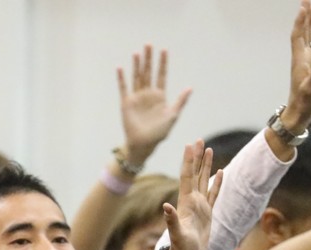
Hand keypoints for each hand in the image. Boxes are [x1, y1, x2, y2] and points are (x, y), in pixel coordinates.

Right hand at [118, 45, 190, 166]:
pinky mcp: (126, 103)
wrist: (143, 144)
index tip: (164, 50)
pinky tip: (120, 68)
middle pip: (148, 72)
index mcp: (160, 96)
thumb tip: (190, 88)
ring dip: (136, 65)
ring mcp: (136, 98)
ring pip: (137, 77)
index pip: (161, 75)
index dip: (163, 63)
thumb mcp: (173, 116)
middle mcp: (148, 94)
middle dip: (149, 59)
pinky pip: (123, 88)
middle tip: (149, 44)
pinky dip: (121, 79)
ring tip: (137, 52)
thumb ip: (180, 102)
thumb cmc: (159, 133)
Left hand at [162, 140, 221, 249]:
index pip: (187, 176)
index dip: (188, 160)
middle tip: (199, 139)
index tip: (190, 144)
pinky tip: (221, 172)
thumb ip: (171, 220)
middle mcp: (192, 200)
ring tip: (208, 149)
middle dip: (197, 156)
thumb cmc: (181, 248)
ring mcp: (200, 206)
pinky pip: (214, 193)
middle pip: (195, 173)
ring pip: (204, 180)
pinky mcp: (207, 212)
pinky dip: (217, 182)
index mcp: (185, 202)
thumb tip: (165, 207)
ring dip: (206, 165)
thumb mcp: (176, 234)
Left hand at [280, 0, 310, 132]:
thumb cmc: (302, 103)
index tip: (304, 6)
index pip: (298, 36)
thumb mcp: (310, 89)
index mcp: (299, 60)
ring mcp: (310, 62)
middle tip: (306, 0)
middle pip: (303, 32)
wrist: (299, 114)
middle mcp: (303, 58)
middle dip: (304, 16)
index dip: (300, 21)